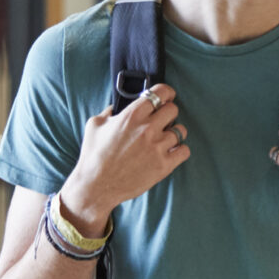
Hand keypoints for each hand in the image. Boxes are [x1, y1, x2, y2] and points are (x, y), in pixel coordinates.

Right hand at [63, 83, 189, 230]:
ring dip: (174, 133)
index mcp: (131, 116)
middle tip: (163, 120)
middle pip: (173, 110)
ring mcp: (158, 147)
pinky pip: (185, 151)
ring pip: (181, 130)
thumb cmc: (93, 155)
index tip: (167, 96)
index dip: (166, 93)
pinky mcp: (164, 165)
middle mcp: (147, 129)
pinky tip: (170, 152)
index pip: (159, 93)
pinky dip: (180, 150)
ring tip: (164, 138)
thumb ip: (110, 112)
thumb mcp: (95, 125)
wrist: (96, 185)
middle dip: (168, 113)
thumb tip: (118, 106)